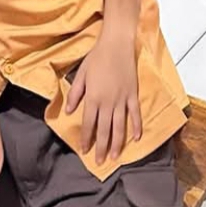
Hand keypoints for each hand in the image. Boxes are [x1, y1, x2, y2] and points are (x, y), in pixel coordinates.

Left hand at [64, 34, 142, 163]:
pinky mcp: (133, 95)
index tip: (84, 151)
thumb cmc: (97, 57)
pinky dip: (137, 126)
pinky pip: (135, 114)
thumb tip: (68, 111)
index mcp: (93, 98)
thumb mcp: (81, 74)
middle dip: (102, 147)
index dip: (86, 139)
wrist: (117, 44)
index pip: (89, 124)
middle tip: (100, 162)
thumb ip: (75, 94)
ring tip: (115, 157)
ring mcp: (122, 100)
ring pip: (120, 127)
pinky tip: (137, 138)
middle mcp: (108, 102)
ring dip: (117, 144)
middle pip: (105, 130)